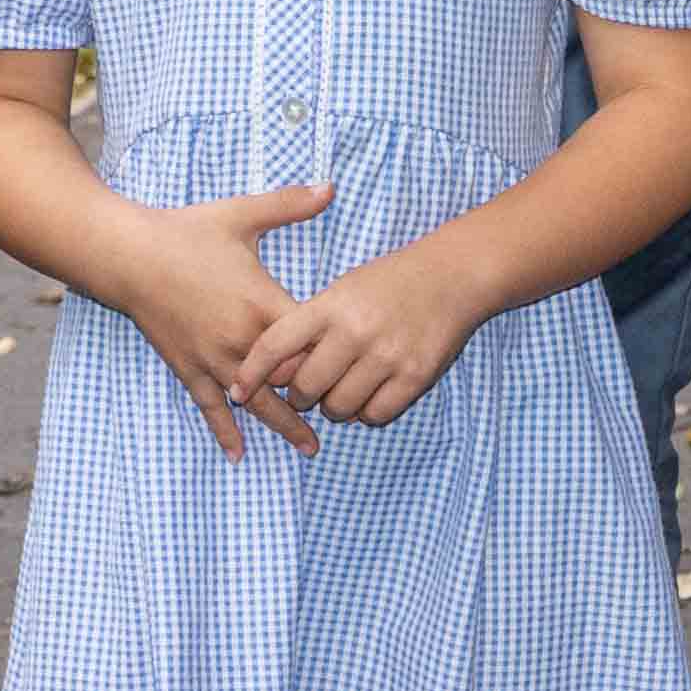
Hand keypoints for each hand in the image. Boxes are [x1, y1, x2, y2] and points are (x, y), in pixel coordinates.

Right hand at [118, 181, 336, 453]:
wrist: (128, 254)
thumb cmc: (187, 232)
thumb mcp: (242, 215)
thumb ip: (290, 204)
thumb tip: (331, 186)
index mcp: (261, 304)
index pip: (309, 343)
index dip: (334, 355)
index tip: (358, 365)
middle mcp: (240, 340)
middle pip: (289, 380)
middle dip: (317, 396)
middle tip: (351, 415)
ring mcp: (213, 359)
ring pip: (255, 402)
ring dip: (283, 425)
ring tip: (311, 448)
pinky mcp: (188, 367)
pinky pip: (210, 407)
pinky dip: (225, 432)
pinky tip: (239, 456)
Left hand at [251, 243, 488, 434]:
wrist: (452, 276)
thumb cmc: (388, 283)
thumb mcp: (341, 290)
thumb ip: (310, 326)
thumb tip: (277, 373)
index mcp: (331, 305)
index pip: (276, 345)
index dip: (252, 373)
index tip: (238, 391)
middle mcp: (356, 331)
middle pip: (305, 387)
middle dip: (300, 396)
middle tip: (308, 391)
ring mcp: (387, 356)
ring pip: (339, 407)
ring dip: (334, 407)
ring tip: (343, 390)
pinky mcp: (415, 377)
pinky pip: (374, 415)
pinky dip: (366, 412)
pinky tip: (370, 394)